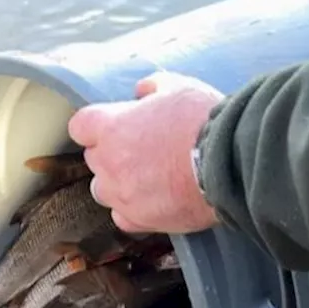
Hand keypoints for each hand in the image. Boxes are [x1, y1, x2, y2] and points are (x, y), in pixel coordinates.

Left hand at [68, 71, 223, 234]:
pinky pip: (122, 218)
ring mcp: (122, 195)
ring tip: (147, 178)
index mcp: (111, 127)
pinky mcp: (140, 220)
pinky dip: (133, 210)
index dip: (96, 126)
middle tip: (142, 150)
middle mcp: (108, 163)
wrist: (228, 162)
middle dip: (111, 154)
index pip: (80, 127)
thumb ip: (153, 87)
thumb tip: (143, 91)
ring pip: (103, 191)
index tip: (113, 126)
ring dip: (118, 184)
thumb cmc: (203, 120)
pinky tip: (153, 201)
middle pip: (94, 160)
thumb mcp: (179, 87)